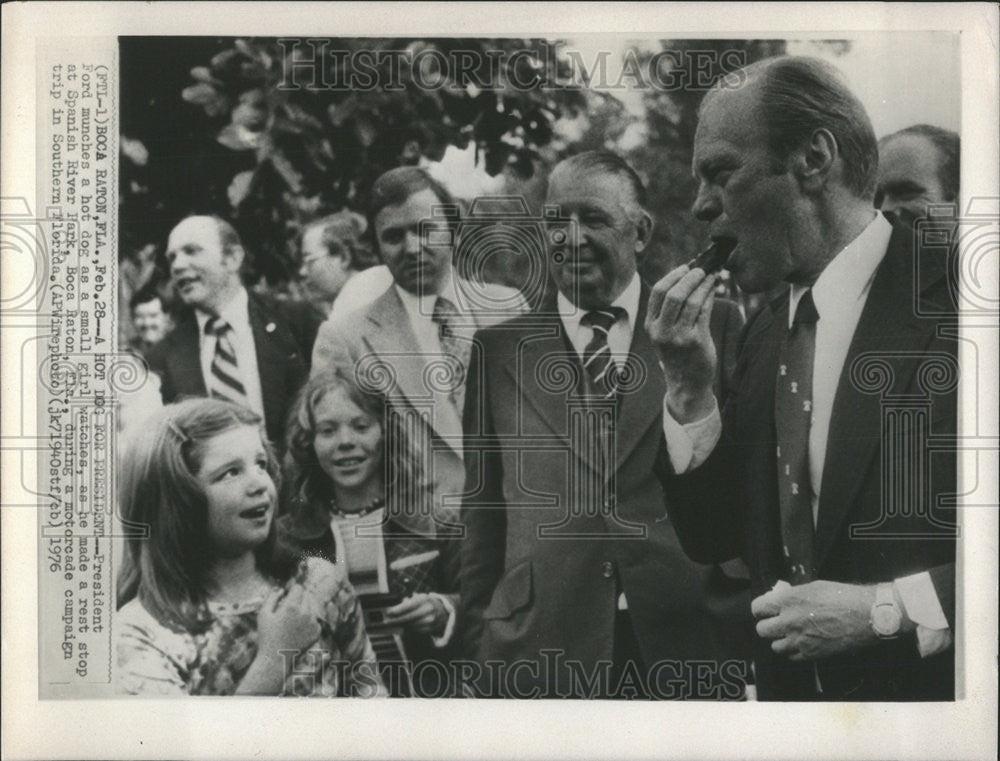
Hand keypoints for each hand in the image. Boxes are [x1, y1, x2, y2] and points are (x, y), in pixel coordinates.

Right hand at [256, 584, 321, 660]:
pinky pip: (314, 620)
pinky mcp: (317, 632)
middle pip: (306, 596)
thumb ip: (272, 598)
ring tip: (292, 623)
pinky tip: (298, 632)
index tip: (287, 596)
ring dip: (304, 611)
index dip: (292, 591)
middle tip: (287, 613)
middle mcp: (306, 613)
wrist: (276, 659)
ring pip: (311, 608)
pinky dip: (308, 622)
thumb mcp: (263, 614)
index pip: (298, 588)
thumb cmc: (267, 636)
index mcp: (292, 607)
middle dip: (298, 600)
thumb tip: (282, 589)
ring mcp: (313, 623)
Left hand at [384, 593, 447, 635]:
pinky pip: (415, 630)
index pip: (408, 606)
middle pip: (407, 618)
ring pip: (410, 625)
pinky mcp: (429, 629)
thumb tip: (393, 610)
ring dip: (400, 625)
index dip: (396, 610)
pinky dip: (408, 629)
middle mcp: (428, 610)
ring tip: (394, 623)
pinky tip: (404, 626)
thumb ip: (406, 603)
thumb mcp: (418, 598)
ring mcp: (429, 621)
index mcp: (424, 600)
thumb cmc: (426, 603)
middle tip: (386, 622)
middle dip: (395, 620)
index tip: (388, 612)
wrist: (443, 611)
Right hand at [645, 265, 718, 422]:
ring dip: (703, 284)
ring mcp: (679, 337)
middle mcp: (661, 331)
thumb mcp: (665, 333)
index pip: (658, 293)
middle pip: (673, 295)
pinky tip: (714, 288)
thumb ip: (670, 310)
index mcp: (650, 325)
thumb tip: (686, 276)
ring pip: (691, 301)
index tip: (685, 267)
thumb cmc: (678, 353)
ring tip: (711, 275)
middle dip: (689, 277)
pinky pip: (704, 311)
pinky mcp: (696, 341)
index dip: (672, 275)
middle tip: (701, 268)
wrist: (686, 383)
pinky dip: (710, 296)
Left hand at [751, 580, 877, 660]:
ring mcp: (799, 640)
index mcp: (788, 601)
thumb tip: (779, 598)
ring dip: (780, 640)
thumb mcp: (813, 587)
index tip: (766, 610)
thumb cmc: (843, 597)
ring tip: (790, 634)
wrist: (867, 615)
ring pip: (775, 646)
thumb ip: (792, 595)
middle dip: (768, 625)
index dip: (761, 609)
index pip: (757, 608)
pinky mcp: (811, 654)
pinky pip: (791, 657)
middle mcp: (789, 622)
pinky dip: (793, 651)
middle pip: (762, 630)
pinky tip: (802, 643)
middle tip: (777, 622)